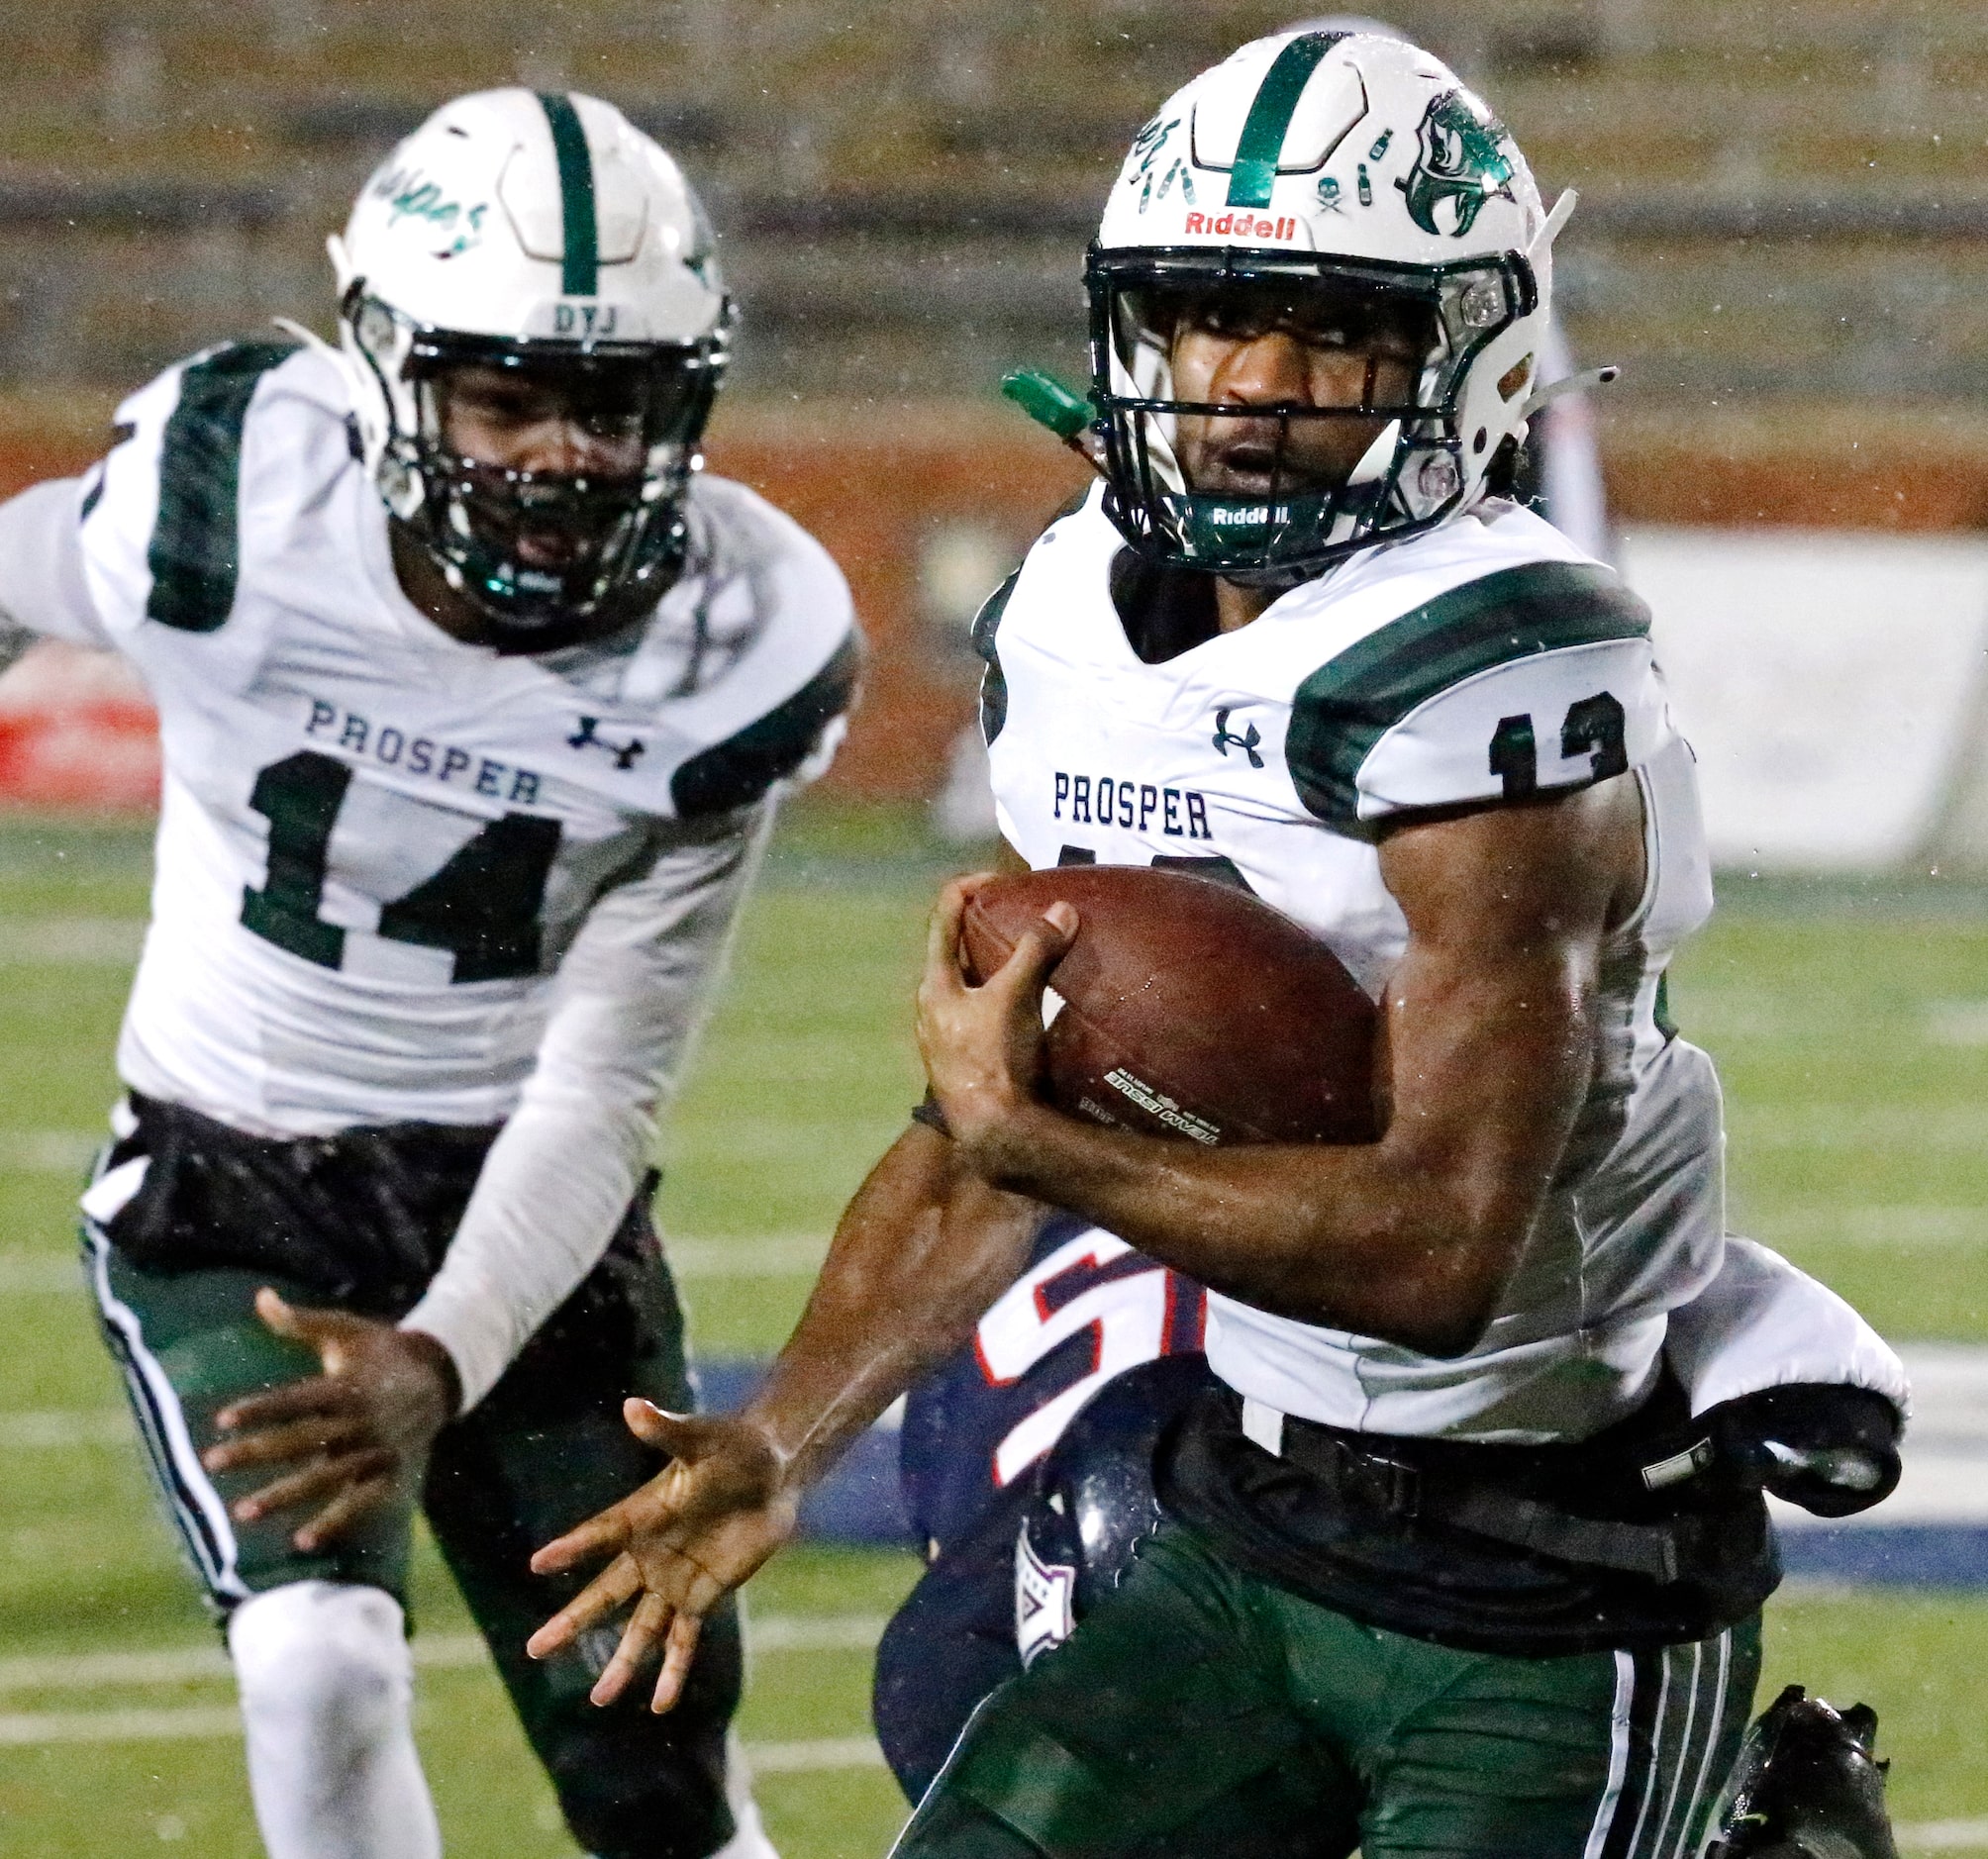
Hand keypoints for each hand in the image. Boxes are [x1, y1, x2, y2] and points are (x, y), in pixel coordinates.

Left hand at [201, 1289, 457, 1552]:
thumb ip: (300, 1321)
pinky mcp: (390, 1471)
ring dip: (284, 1495)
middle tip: (211, 1463)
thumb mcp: (345, 1330)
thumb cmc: (380, 1350)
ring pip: (325, 1476)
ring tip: (243, 1512)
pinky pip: (361, 1501)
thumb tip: (260, 1296)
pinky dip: (336, 1521)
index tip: (221, 1419)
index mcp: (348, 1384)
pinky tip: (303, 1542)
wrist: (441, 1375)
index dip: (260, 1408)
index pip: (296, 1400)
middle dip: (256, 1452)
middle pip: (301, 1439)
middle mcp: (361, 1419)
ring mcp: (376, 1448)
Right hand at [527, 1402, 799, 1712]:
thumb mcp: (703, 1438)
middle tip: (532, 1649)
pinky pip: (684, 1640)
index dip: (573, 1547)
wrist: (773, 1474)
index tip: (537, 1563)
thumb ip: (667, 1429)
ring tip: (598, 1699)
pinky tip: (659, 1703)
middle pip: (604, 1594)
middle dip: (572, 1622)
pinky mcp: (703, 1597)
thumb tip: (633, 1405)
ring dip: (622, 1663)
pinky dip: (673, 1671)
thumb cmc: (735, 1447)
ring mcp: (674, 1580)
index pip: (601, 1535)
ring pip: (641, 1629)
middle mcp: (650, 1553)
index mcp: (643, 1513)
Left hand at [915, 875, 1076, 1166]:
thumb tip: (1061, 910)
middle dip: (990, 928)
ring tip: (1038, 955)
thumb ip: (1035, 951)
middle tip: (1025, 913)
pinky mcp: (971, 1061)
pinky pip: (988, 1015)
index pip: (944, 915)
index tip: (1004, 879)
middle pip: (958, 950)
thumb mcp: (1014, 998)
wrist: (994, 1134)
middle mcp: (934, 1008)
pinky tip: (1038, 1006)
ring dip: (1001, 966)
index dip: (971, 886)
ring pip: (974, 985)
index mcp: (935, 985)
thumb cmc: (994, 1061)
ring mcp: (949, 1037)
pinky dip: (1010, 999)